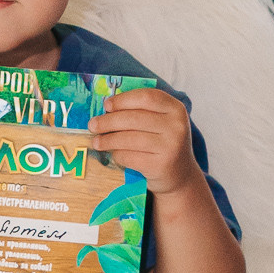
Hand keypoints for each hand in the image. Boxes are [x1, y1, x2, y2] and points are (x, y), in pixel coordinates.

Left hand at [92, 82, 201, 197]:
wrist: (181, 176)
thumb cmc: (164, 144)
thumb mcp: (161, 123)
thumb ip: (141, 111)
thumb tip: (107, 106)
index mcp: (176, 109)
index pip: (146, 97)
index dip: (123, 100)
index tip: (106, 105)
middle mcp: (176, 126)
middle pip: (133, 118)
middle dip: (108, 121)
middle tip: (92, 125)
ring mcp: (170, 146)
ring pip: (128, 139)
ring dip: (107, 140)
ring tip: (97, 142)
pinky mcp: (161, 165)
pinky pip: (129, 156)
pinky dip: (117, 155)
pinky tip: (113, 154)